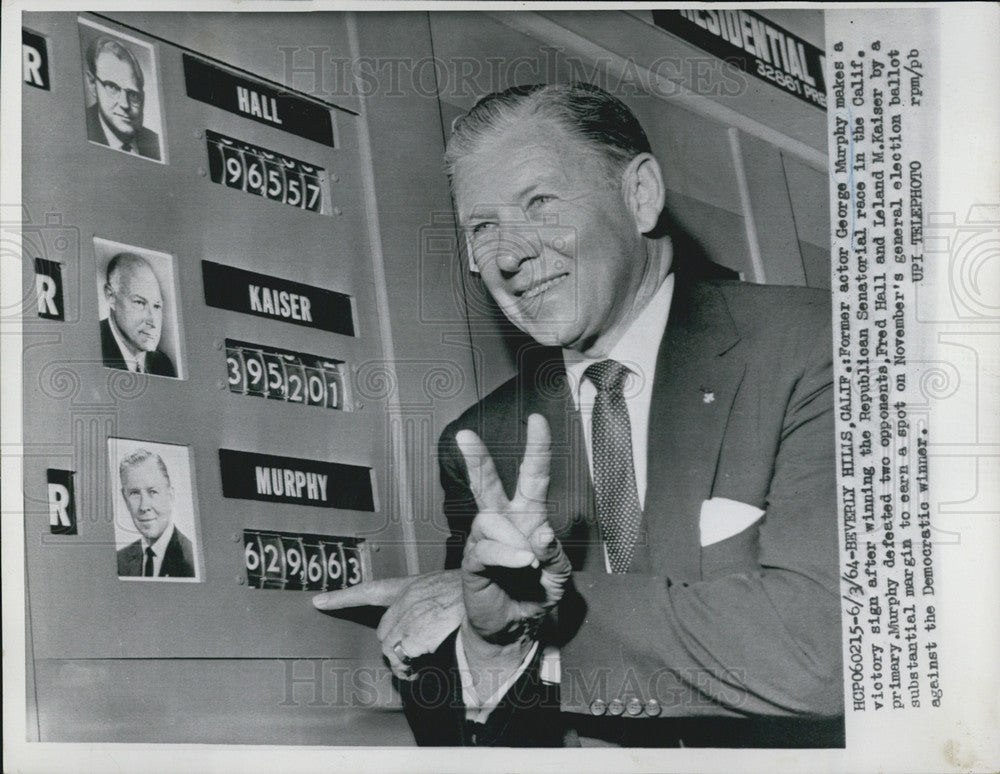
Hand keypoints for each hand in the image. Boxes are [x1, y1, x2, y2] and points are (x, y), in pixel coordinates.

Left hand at [312, 569, 462, 679]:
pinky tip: (423, 666)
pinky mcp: (414, 632)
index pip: (371, 590)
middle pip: (382, 631)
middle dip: (395, 647)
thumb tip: (415, 635)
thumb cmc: (473, 594)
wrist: (488, 591)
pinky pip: (401, 657)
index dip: (344, 597)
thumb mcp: (445, 591)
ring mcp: (408, 615)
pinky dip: (409, 667)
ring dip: (402, 662)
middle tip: (412, 659)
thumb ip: (427, 605)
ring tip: (418, 666)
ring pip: (388, 647)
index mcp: (411, 585)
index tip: (320, 601)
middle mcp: (406, 598)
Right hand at [457, 414, 571, 647]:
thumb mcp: (559, 575)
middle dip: (476, 459)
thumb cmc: (538, 593)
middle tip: (464, 437)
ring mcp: (484, 540)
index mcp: (527, 515)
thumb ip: (555, 554)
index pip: (532, 475)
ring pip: (491, 522)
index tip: (536, 419)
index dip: (536, 447)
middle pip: (486, 483)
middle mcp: (503, 521)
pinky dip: (507, 555)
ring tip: (529, 564)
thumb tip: (542, 533)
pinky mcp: (473, 561)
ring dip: (515, 542)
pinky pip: (486, 548)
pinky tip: (522, 563)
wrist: (516, 627)